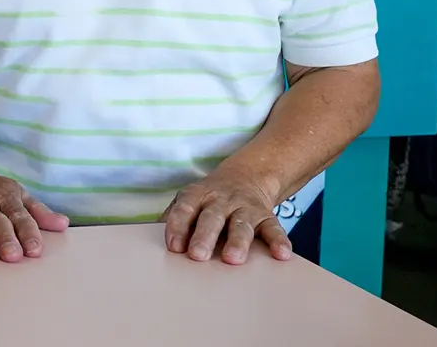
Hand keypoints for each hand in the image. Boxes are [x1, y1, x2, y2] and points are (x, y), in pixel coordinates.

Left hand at [162, 167, 291, 264]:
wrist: (246, 177)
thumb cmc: (210, 198)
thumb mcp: (190, 200)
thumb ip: (176, 217)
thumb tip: (155, 236)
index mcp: (198, 195)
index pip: (184, 208)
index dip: (177, 226)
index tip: (173, 246)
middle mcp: (221, 200)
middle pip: (212, 217)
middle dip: (204, 236)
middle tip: (197, 255)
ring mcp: (245, 207)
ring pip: (241, 224)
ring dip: (237, 241)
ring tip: (233, 259)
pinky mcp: (266, 216)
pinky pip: (273, 228)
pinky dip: (278, 241)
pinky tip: (281, 254)